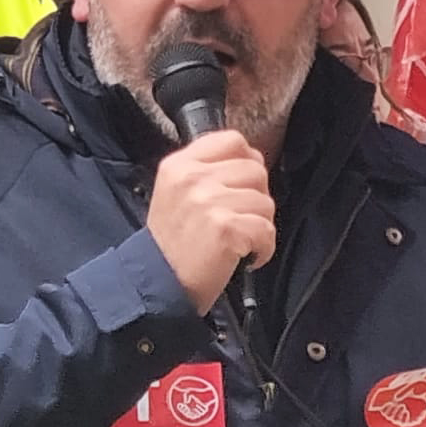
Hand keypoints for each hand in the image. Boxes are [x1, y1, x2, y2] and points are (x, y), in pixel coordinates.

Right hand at [145, 130, 275, 314]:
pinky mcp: (225, 228)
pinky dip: (263, 249)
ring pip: (265, 202)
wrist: (158, 285)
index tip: (241, 185)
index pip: (233, 141)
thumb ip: (206, 171)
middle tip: (240, 220)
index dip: (247, 162)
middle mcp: (192, 178)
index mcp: (179, 165)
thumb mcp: (175, 193)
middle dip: (256, 198)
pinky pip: (267, 230)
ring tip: (238, 240)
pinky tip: (244, 257)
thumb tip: (251, 161)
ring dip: (260, 226)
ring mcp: (209, 201)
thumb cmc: (172, 245)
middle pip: (256, 170)